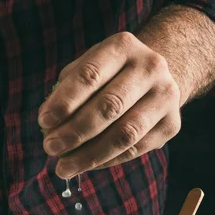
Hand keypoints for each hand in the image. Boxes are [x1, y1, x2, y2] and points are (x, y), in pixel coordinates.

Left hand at [39, 32, 181, 176]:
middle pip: (109, 106)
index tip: (43, 122)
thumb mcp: (89, 68)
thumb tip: (47, 126)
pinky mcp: (172, 125)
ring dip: (89, 155)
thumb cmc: (109, 76)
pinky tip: (86, 166)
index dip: (65, 101)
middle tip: (49, 148)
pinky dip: (106, 161)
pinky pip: (134, 150)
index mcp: (123, 47)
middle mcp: (150, 68)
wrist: (156, 79)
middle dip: (74, 132)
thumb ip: (67, 91)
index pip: (90, 75)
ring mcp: (165, 97)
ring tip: (63, 168)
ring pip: (124, 135)